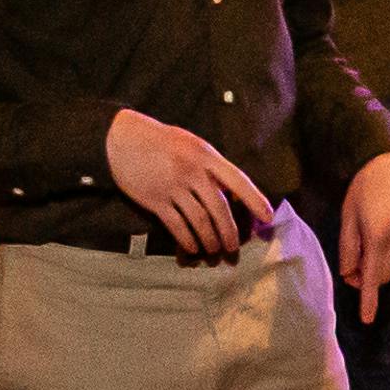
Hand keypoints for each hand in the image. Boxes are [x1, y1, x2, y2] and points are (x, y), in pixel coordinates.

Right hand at [102, 109, 257, 260]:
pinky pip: (177, 225)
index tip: (267, 217)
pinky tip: (193, 248)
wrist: (122, 138)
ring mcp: (173, 186)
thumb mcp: (191, 144)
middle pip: (219, 208)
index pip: (237, 180)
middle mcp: (192, 171)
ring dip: (210, 240)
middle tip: (234, 248)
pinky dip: (187, 240)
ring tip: (214, 251)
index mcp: (205, 155)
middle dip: (230, 232)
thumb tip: (233, 194)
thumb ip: (211, 166)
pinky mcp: (155, 199)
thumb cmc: (162, 141)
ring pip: (200, 221)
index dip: (255, 199)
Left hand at [334, 149, 389, 303]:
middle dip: (367, 278)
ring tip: (366, 248)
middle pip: (383, 276)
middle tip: (353, 263)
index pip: (372, 277)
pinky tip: (381, 243)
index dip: (368, 300)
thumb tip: (349, 274)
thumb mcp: (348, 216)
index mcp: (378, 238)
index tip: (367, 319)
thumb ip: (348, 247)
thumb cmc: (366, 186)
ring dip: (378, 269)